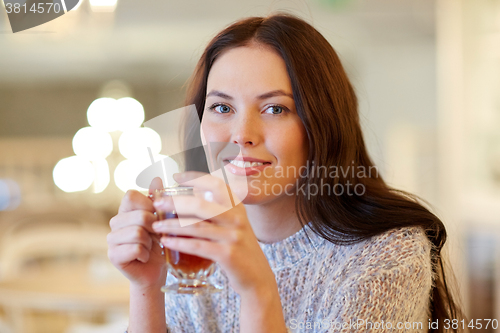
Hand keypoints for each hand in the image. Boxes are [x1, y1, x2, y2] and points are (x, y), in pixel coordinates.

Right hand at [107, 177, 166, 287]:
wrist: (155, 271)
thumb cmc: (160, 243)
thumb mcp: (162, 219)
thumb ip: (158, 199)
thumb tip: (157, 178)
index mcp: (126, 210)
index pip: (130, 195)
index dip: (148, 204)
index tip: (156, 216)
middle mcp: (115, 222)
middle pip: (140, 216)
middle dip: (155, 228)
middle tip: (156, 237)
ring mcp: (111, 239)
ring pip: (138, 232)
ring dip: (150, 243)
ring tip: (149, 247)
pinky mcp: (113, 255)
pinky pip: (135, 248)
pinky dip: (145, 254)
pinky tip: (143, 257)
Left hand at [152, 172, 276, 296]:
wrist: (258, 278)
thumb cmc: (241, 251)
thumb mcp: (235, 226)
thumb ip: (219, 211)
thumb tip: (194, 194)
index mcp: (238, 208)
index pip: (216, 184)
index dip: (195, 178)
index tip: (176, 176)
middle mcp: (237, 218)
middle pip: (200, 204)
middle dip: (175, 202)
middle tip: (157, 203)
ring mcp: (233, 236)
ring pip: (196, 226)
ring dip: (172, 225)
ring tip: (156, 226)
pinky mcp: (228, 254)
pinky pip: (197, 245)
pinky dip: (179, 243)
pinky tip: (166, 242)